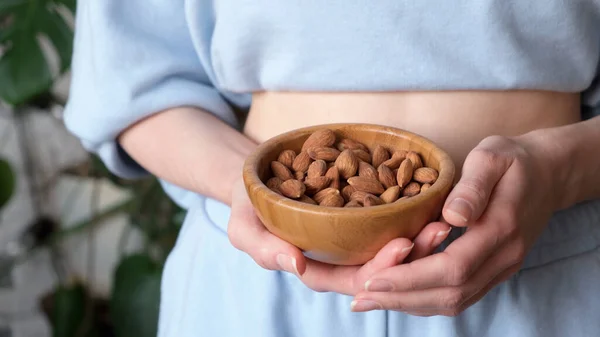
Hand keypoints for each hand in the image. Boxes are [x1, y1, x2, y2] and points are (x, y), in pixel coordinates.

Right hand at [227, 178, 451, 295]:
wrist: (258, 177)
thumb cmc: (248, 207)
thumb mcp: (245, 228)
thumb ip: (264, 248)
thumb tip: (293, 265)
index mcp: (320, 270)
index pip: (357, 281)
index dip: (382, 269)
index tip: (403, 246)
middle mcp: (344, 258)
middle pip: (387, 265)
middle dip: (416, 252)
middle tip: (439, 230)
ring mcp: (355, 236)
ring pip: (395, 243)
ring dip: (422, 233)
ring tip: (446, 214)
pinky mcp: (363, 211)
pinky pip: (392, 216)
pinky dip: (414, 210)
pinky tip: (434, 195)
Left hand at [351, 135, 561, 315]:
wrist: (550, 174)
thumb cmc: (514, 160)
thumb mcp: (493, 158)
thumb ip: (473, 187)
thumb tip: (452, 216)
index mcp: (501, 229)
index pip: (453, 268)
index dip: (411, 278)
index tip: (374, 280)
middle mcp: (504, 257)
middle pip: (450, 294)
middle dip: (402, 298)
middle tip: (360, 298)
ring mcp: (501, 268)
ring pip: (455, 301)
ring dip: (410, 304)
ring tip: (369, 301)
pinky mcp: (495, 270)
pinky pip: (459, 295)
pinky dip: (425, 299)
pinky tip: (398, 295)